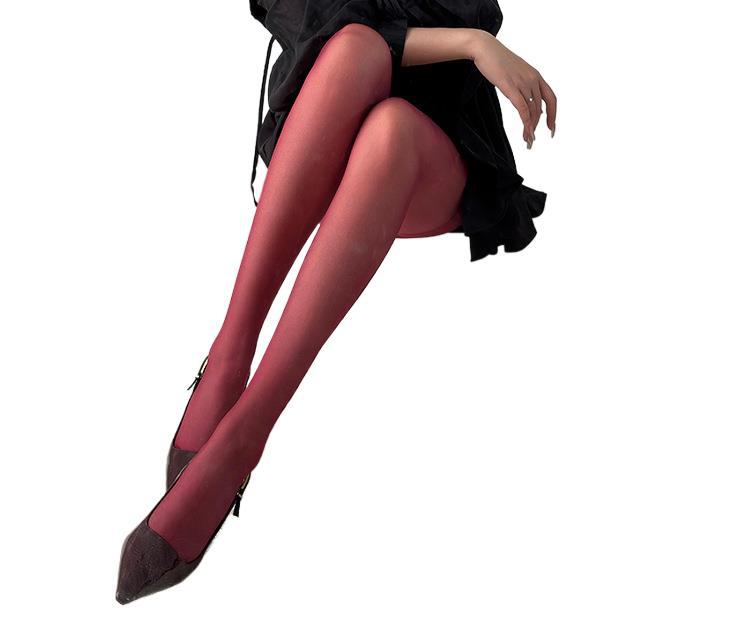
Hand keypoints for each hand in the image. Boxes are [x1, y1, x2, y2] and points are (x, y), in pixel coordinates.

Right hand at [469, 31, 556, 148]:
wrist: (485, 48)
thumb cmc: (496, 60)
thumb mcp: (515, 72)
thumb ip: (523, 85)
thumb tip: (526, 101)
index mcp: (536, 75)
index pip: (551, 98)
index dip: (553, 115)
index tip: (551, 128)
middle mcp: (533, 79)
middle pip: (540, 108)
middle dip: (539, 126)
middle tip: (532, 140)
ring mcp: (523, 83)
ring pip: (532, 111)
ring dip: (531, 128)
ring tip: (527, 140)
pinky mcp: (511, 87)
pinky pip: (522, 109)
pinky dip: (526, 123)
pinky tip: (526, 132)